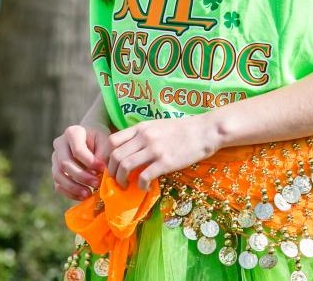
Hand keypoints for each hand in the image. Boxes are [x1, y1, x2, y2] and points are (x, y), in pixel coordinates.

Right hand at [52, 124, 112, 200]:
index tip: (103, 169)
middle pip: (65, 163)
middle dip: (82, 176)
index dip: (90, 162)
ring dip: (74, 187)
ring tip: (89, 193)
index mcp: (72, 133)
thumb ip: (103, 153)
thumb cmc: (99, 138)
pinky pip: (58, 185)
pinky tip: (83, 196)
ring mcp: (55, 158)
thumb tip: (100, 171)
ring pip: (58, 175)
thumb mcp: (104, 140)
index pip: (77, 150)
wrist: (90, 137)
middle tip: (97, 183)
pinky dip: (69, 193)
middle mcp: (60, 144)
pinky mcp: (56, 170)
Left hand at [106, 115, 220, 189]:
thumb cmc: (184, 129)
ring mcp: (154, 149)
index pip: (112, 140)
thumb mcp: (158, 125)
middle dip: (111, 171)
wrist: (206, 130)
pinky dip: (140, 185)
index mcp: (141, 128)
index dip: (107, 156)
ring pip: (125, 166)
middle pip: (115, 155)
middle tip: (116, 180)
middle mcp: (144, 137)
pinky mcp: (165, 162)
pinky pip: (144, 176)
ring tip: (125, 186)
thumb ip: (143, 135)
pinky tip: (144, 187)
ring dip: (121, 180)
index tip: (111, 165)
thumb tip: (130, 150)